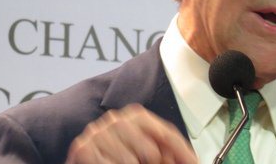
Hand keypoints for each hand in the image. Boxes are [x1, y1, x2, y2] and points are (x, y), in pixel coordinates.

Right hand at [66, 103, 197, 163]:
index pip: (166, 133)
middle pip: (150, 150)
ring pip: (130, 161)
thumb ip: (166, 151)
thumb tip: (191, 160)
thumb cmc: (117, 154)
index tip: (193, 163)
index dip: (181, 152)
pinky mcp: (82, 148)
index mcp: (136, 116)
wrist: (89, 158)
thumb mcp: (145, 150)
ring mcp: (98, 132)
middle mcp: (117, 119)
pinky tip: (110, 163)